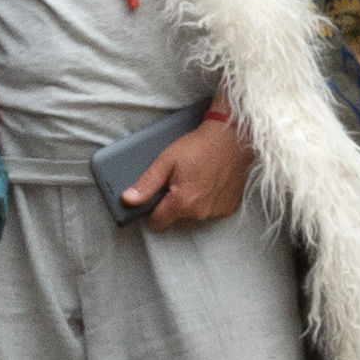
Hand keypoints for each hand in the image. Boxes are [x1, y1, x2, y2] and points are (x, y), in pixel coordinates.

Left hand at [132, 106, 252, 229]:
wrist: (232, 137)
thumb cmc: (198, 146)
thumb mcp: (166, 161)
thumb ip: (147, 184)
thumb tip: (128, 200)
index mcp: (181, 203)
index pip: (157, 222)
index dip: (153, 210)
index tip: (158, 196)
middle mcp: (200, 213)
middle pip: (177, 216)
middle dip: (175, 202)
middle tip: (180, 179)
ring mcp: (217, 211)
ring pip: (195, 213)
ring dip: (193, 201)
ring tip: (197, 177)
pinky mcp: (229, 207)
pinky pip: (212, 209)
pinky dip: (209, 199)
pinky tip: (210, 181)